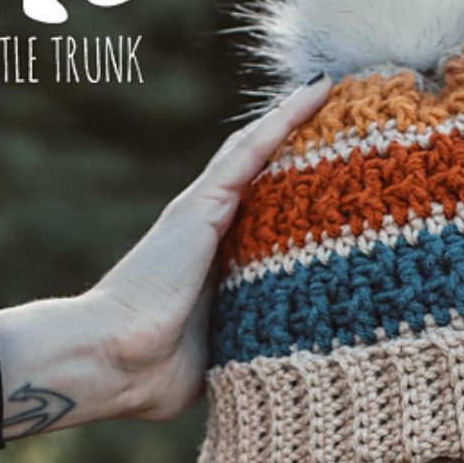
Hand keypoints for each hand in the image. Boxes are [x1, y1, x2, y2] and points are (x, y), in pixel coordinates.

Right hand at [0, 74, 332, 437]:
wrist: (114, 360)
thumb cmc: (155, 373)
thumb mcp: (223, 354)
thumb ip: (249, 344)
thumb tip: (285, 365)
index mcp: (217, 268)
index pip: (265, 218)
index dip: (296, 193)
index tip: (338, 179)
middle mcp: (211, 233)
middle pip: (264, 177)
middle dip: (301, 147)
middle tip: (349, 118)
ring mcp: (204, 214)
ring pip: (258, 153)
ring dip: (296, 119)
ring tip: (336, 88)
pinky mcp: (201, 206)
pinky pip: (250, 152)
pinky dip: (282, 120)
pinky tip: (315, 93)